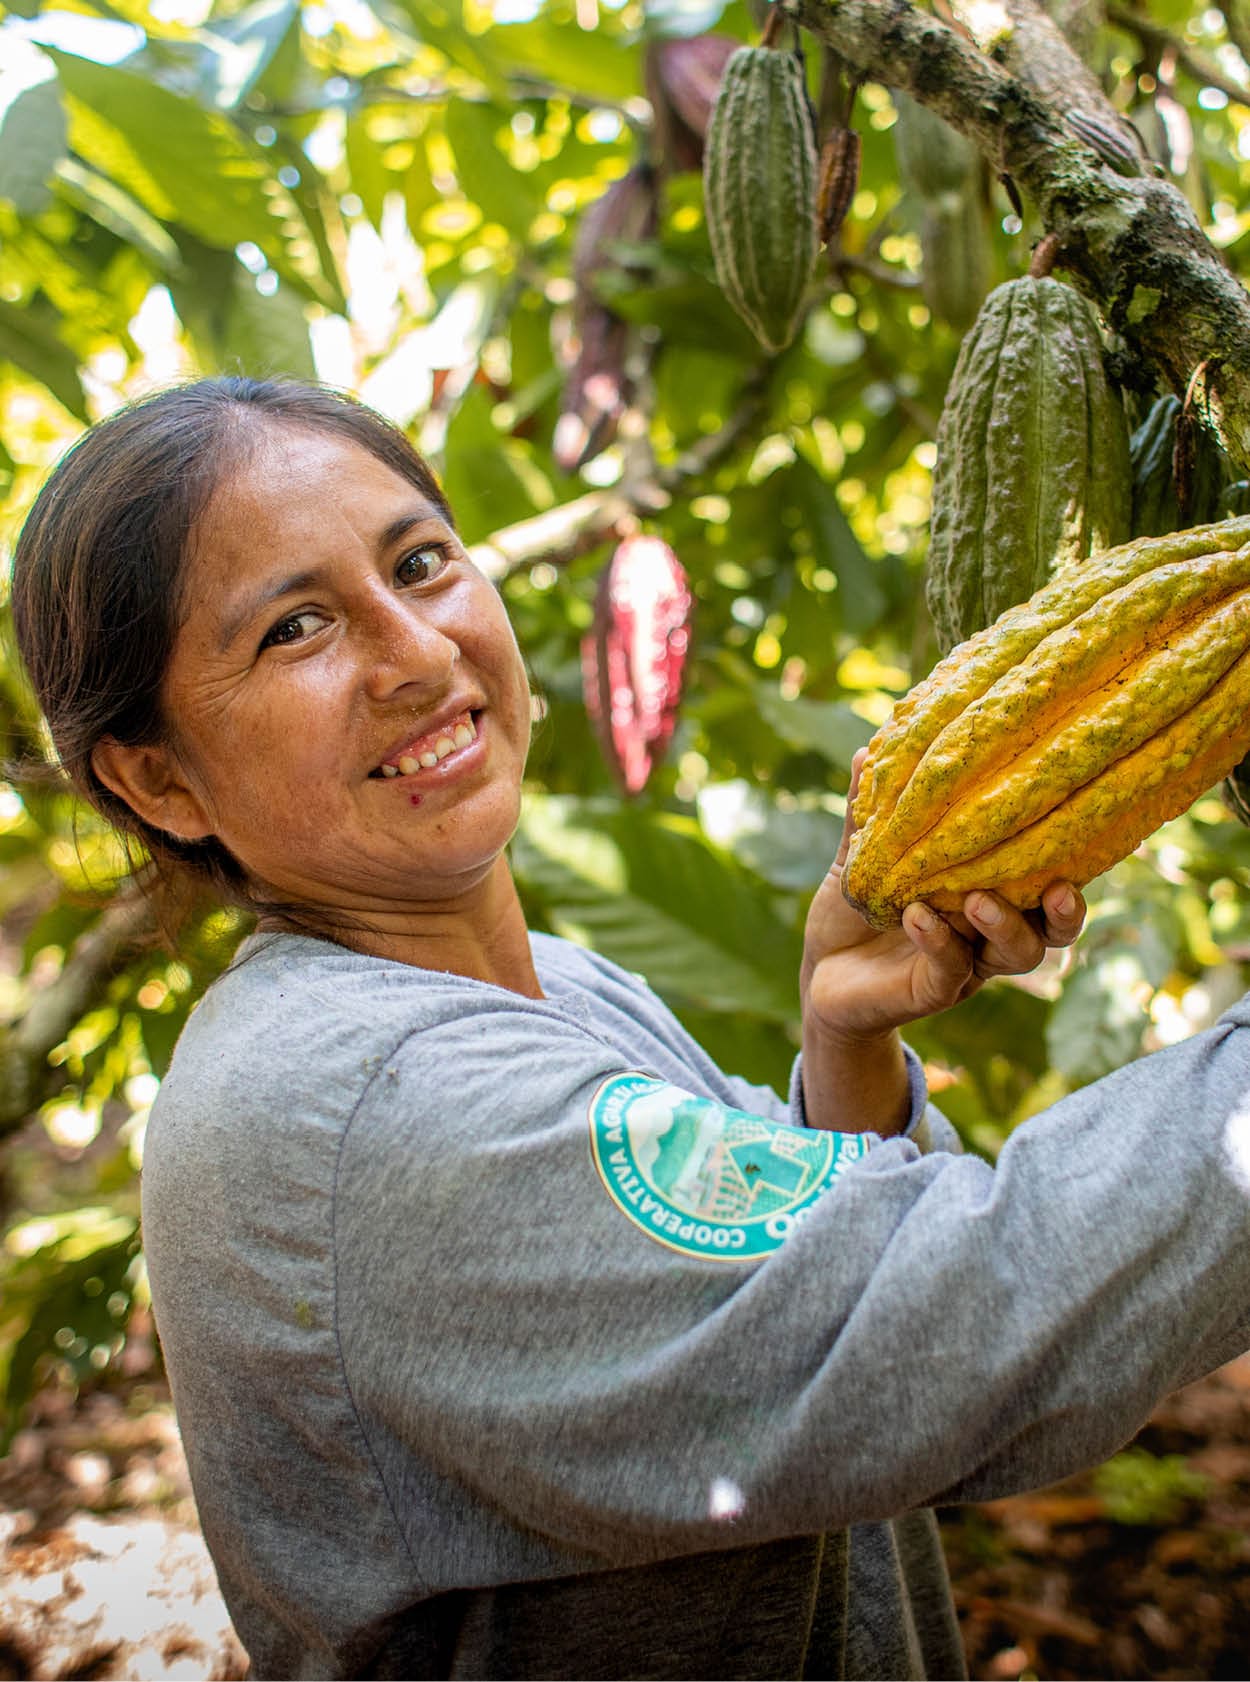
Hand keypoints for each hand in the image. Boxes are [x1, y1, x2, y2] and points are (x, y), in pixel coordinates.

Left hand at [802, 749, 1086, 1044]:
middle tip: (1059, 886)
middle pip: (1054, 927)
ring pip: (1017, 954)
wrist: (819, 972)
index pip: (1044, 875)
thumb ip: (870, 814)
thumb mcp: (862, 858)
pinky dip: (938, 941)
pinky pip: (951, 969)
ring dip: (1005, 925)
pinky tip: (917, 916)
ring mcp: (968, 965)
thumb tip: (867, 748)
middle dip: (1066, 910)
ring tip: (976, 899)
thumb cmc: (855, 911)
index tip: (1080, 820)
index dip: (1071, 856)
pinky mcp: (933, 991)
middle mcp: (990, 933)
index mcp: (990, 893)